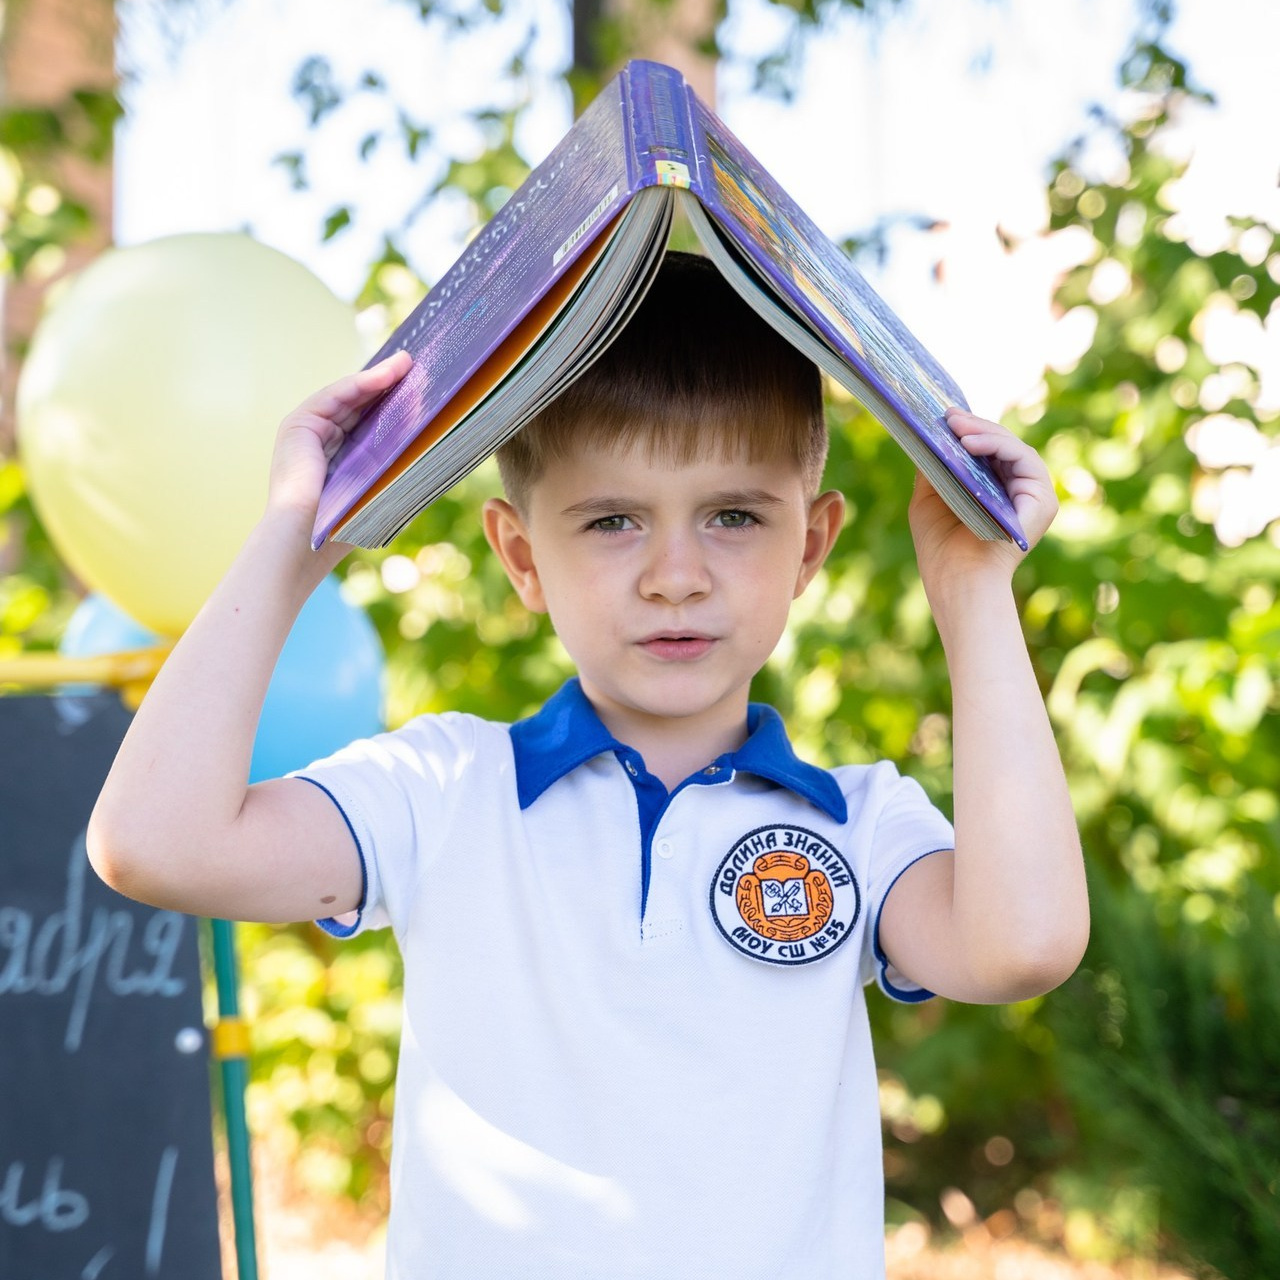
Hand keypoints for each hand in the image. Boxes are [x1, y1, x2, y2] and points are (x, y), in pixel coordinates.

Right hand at [267, 350, 413, 524]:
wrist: (306, 541)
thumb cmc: (343, 528)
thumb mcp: (380, 494)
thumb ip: (400, 476)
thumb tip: (438, 466)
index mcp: (338, 456)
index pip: (370, 422)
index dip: (394, 404)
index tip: (423, 391)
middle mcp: (320, 439)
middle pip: (361, 404)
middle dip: (389, 384)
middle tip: (420, 368)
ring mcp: (307, 429)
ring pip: (349, 395)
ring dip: (379, 377)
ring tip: (407, 364)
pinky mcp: (298, 424)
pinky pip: (335, 396)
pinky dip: (361, 383)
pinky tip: (386, 375)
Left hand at [909, 409, 1057, 595]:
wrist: (955, 579)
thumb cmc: (940, 547)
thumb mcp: (930, 497)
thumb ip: (935, 467)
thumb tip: (929, 433)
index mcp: (995, 493)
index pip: (988, 454)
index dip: (969, 432)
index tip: (944, 417)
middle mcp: (1018, 493)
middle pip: (1002, 447)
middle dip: (975, 427)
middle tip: (948, 415)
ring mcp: (1034, 496)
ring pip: (1014, 448)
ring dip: (984, 432)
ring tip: (955, 426)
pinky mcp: (1043, 501)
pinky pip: (1023, 460)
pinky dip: (998, 446)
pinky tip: (969, 443)